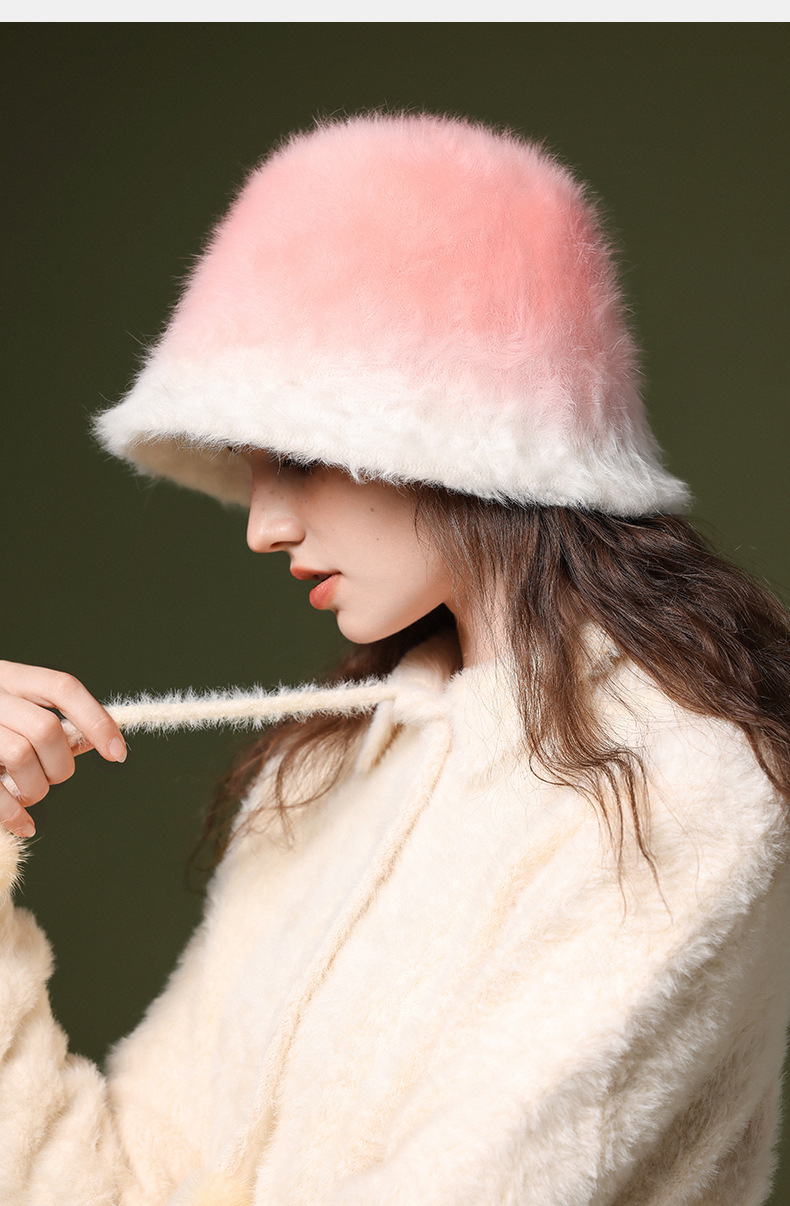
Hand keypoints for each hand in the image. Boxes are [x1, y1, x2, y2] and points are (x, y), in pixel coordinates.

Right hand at [0, 661, 125, 837]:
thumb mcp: (10, 708)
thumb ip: (46, 721)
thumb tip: (94, 742)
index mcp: (8, 676)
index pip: (63, 688)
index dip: (96, 720)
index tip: (119, 753)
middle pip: (46, 729)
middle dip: (61, 765)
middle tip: (53, 779)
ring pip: (22, 756)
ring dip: (36, 788)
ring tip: (29, 795)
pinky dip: (14, 813)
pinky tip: (23, 824)